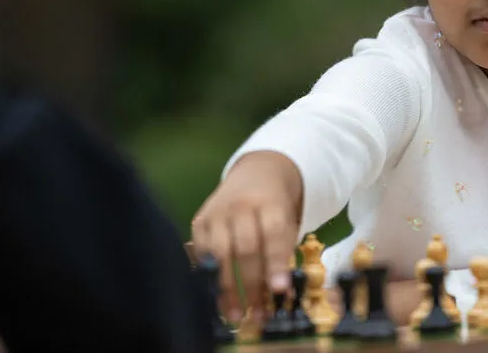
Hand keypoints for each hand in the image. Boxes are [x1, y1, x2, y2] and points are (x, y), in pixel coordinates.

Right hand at [191, 152, 302, 323]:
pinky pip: (202, 253)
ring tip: (236, 314)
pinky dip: (211, 277)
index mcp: (270, 202)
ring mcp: (217, 212)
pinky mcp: (200, 220)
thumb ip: (283, 252)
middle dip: (252, 284)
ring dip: (228, 288)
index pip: (273, 233)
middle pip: (245, 246)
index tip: (279, 290)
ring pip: (220, 252)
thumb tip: (279, 292)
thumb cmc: (275, 206)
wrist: (257, 172)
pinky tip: (218, 298)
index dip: (275, 262)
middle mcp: (241, 205)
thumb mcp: (288, 221)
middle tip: (258, 313)